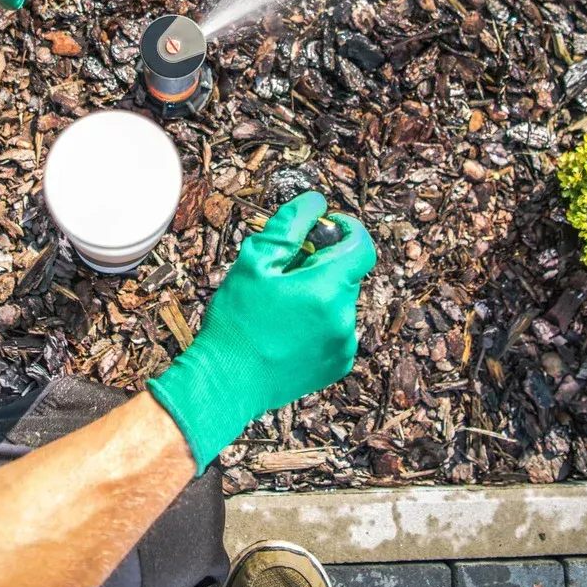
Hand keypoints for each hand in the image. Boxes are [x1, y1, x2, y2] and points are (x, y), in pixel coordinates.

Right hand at [147, 192, 376, 469]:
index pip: (361, 245)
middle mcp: (344, 318)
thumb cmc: (236, 322)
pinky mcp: (337, 365)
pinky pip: (336, 329)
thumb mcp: (254, 262)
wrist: (226, 384)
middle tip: (282, 273)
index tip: (323, 227)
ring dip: (318, 294)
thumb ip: (290, 224)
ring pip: (339, 301)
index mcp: (327, 288)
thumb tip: (316, 202)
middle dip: (321, 264)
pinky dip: (318, 321)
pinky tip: (286, 330)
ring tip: (279, 307)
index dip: (346, 229)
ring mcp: (344, 345)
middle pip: (346, 273)